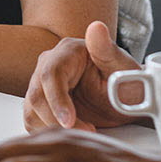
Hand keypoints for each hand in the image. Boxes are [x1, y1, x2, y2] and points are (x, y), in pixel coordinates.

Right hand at [23, 20, 142, 132]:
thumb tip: (96, 28)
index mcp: (68, 51)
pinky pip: (33, 122)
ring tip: (86, 130)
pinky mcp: (41, 103)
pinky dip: (50, 133)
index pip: (51, 75)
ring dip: (55, 128)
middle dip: (57, 120)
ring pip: (32, 111)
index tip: (70, 121)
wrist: (127, 99)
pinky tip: (73, 133)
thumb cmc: (128, 82)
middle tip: (86, 131)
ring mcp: (42, 84)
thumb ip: (108, 49)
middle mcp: (50, 65)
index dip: (57, 101)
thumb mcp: (124, 68)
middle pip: (37, 96)